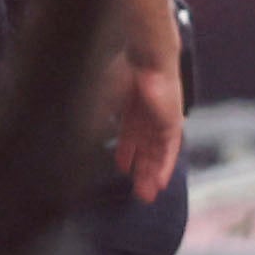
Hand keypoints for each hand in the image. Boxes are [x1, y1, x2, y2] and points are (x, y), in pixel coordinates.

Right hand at [108, 59, 185, 201]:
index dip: (127, 152)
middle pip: (146, 149)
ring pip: (157, 153)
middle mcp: (147, 116)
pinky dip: (165, 166)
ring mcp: (161, 120)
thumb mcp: (105, 100)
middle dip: (141, 171)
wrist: (147, 60)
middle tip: (137, 191)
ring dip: (151, 174)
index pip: (130, 136)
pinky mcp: (173, 123)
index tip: (123, 167)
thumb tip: (80, 135)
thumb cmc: (124, 74)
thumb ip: (98, 120)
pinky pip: (170, 150)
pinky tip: (160, 182)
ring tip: (146, 194)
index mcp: (131, 108)